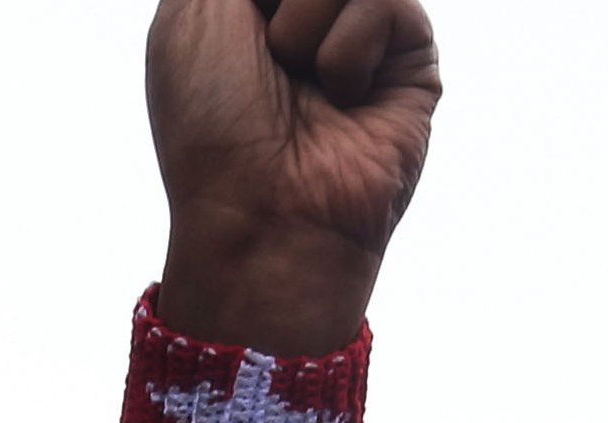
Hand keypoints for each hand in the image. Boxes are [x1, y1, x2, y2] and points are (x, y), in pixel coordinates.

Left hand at [147, 0, 443, 355]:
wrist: (263, 217)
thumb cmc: (215, 127)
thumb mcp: (196, 13)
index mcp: (251, 4)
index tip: (257, 23)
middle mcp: (308, 12)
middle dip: (281, 2)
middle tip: (269, 46)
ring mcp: (363, 33)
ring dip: (305, 15)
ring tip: (296, 74)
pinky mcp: (411, 58)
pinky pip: (389, 1)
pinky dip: (348, 46)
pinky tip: (340, 95)